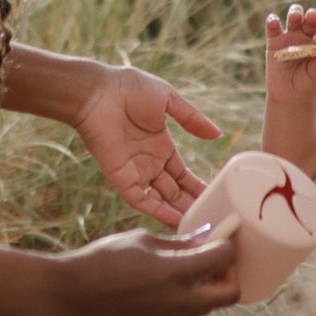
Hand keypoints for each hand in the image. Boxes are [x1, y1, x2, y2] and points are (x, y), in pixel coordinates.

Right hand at [51, 225, 239, 315]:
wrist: (68, 296)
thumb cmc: (101, 259)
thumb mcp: (141, 240)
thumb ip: (178, 243)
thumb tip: (204, 238)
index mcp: (178, 274)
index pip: (225, 258)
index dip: (228, 242)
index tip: (226, 230)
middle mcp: (181, 301)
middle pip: (230, 293)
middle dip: (230, 272)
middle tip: (215, 255)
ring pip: (210, 305)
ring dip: (211, 285)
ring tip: (193, 264)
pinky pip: (188, 310)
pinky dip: (191, 294)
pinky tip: (172, 278)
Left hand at [69, 64, 220, 227]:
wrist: (97, 92)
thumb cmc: (129, 88)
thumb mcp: (168, 99)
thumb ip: (192, 118)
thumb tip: (217, 134)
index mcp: (161, 146)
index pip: (183, 175)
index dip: (197, 187)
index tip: (216, 198)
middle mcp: (150, 163)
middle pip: (174, 191)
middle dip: (191, 205)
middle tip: (212, 220)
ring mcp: (136, 172)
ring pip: (162, 200)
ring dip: (179, 213)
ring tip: (200, 227)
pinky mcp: (122, 177)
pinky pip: (142, 200)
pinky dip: (159, 212)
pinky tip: (177, 221)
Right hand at [265, 4, 315, 100]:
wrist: (289, 95)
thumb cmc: (308, 85)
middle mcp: (307, 35)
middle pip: (310, 20)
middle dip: (311, 16)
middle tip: (311, 17)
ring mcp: (290, 36)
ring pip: (294, 18)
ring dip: (295, 14)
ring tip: (295, 17)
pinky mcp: (274, 41)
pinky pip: (273, 29)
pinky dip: (272, 22)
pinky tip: (273, 20)